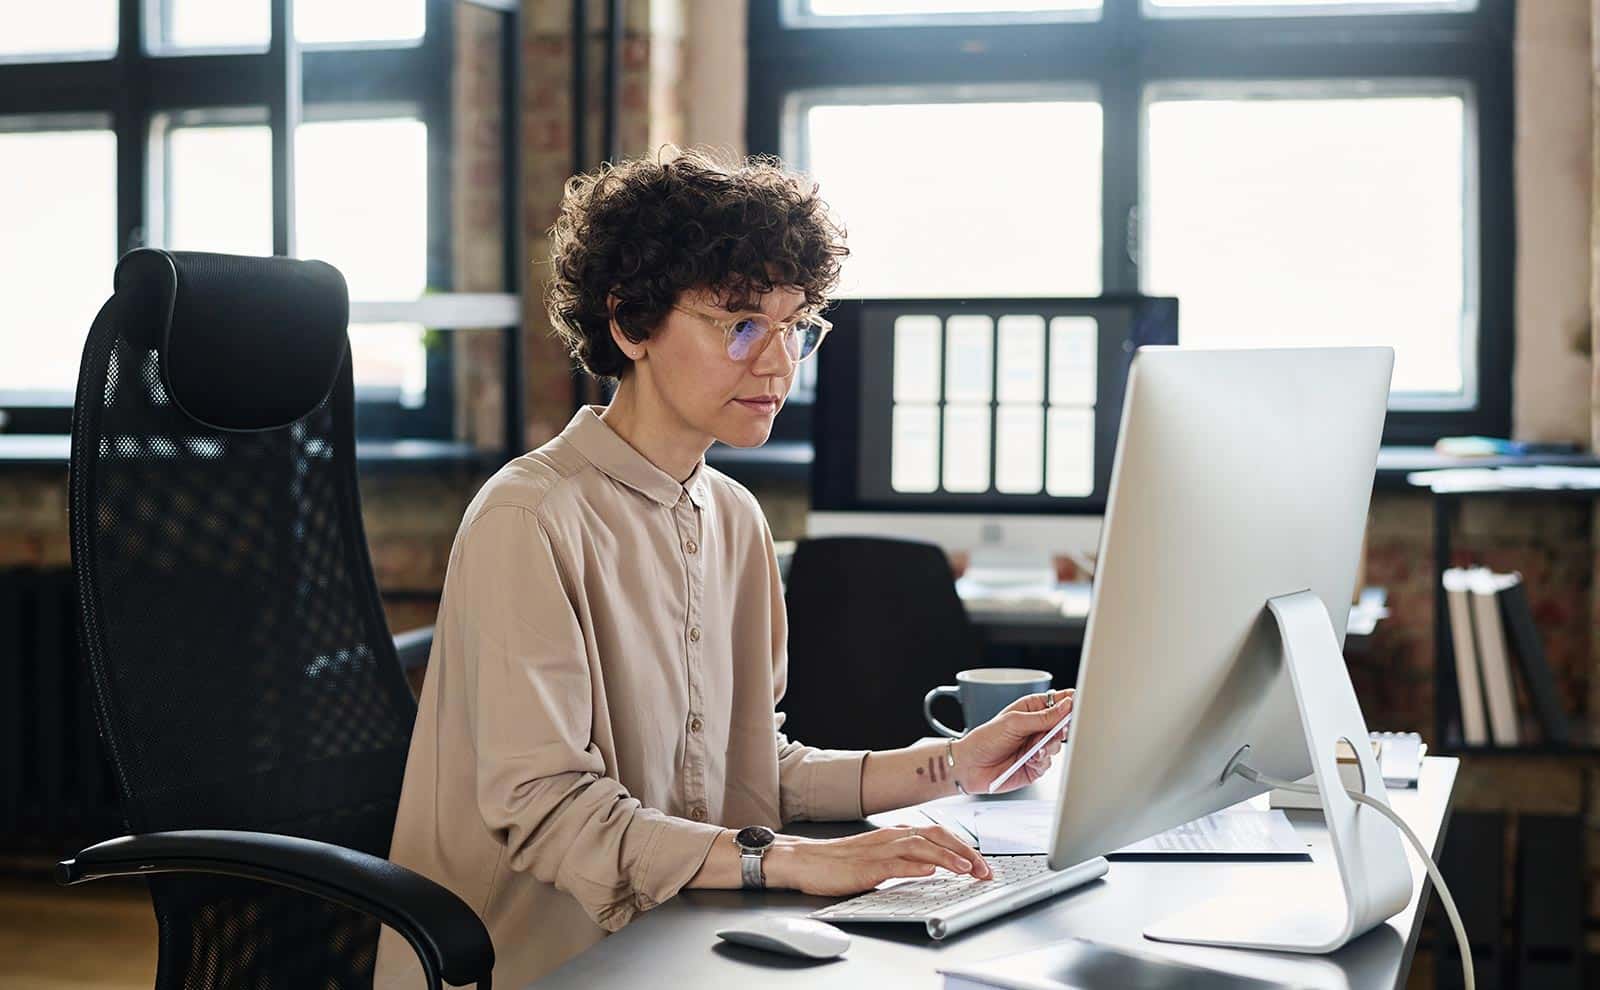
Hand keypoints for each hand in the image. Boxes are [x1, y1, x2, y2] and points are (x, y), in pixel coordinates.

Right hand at [763, 824, 991, 896]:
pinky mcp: (866, 866)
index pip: (939, 835)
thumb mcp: (880, 858)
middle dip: (965, 852)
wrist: (806, 861)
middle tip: (984, 870)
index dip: (964, 847)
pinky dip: (915, 865)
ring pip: (920, 846)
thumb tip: (934, 867)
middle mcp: (891, 837)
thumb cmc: (841, 862)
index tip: (982, 864)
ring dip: (948, 857)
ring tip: (966, 869)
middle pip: (936, 836)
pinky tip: (930, 870)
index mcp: (897, 834)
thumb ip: (906, 860)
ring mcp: (879, 850)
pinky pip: (894, 863)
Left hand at [954, 689, 1072, 794]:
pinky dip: (1042, 761)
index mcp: (1032, 709)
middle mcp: (1037, 727)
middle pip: (1064, 725)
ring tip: (1035, 748)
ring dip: (1049, 746)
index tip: (1077, 707)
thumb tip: (1067, 706)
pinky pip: (1050, 762)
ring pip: (1059, 745)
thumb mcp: (1014, 722)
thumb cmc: (985, 739)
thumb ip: (1043, 717)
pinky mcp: (1036, 766)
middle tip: (1057, 731)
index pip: (1059, 702)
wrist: (969, 766)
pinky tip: (1030, 759)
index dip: (1070, 703)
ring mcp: (1037, 747)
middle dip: (1061, 729)